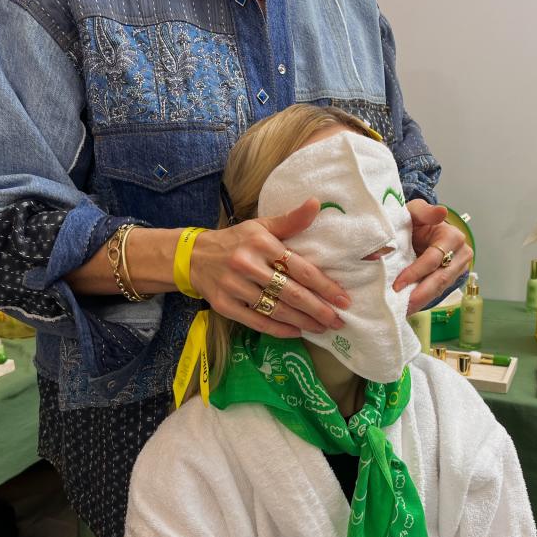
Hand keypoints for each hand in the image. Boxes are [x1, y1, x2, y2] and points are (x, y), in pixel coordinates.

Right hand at [189, 199, 350, 337]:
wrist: (193, 256)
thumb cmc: (236, 241)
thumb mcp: (261, 226)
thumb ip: (291, 220)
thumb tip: (317, 204)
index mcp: (261, 243)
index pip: (300, 268)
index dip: (324, 286)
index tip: (343, 298)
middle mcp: (247, 264)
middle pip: (291, 292)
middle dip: (318, 309)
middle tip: (338, 321)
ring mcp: (234, 287)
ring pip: (276, 309)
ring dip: (302, 322)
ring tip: (322, 327)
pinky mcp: (224, 305)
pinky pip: (257, 322)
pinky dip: (279, 329)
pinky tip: (296, 332)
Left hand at [394, 200, 472, 314]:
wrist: (422, 230)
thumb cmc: (418, 221)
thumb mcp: (417, 211)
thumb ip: (425, 211)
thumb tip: (440, 212)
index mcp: (452, 237)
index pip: (433, 258)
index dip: (415, 272)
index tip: (398, 284)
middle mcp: (460, 254)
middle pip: (440, 278)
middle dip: (420, 293)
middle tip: (403, 305)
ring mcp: (458, 269)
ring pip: (440, 288)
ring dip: (422, 301)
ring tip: (405, 310)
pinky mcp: (451, 279)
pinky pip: (438, 292)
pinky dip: (423, 300)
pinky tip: (410, 308)